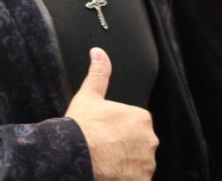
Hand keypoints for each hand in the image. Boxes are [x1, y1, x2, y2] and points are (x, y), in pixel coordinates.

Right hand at [66, 48, 157, 179]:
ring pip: (138, 163)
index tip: (104, 135)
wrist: (72, 157)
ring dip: (126, 165)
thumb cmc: (80, 129)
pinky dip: (127, 177)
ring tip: (106, 164)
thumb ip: (98, 74)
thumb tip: (99, 53)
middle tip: (104, 150)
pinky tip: (111, 175)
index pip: (134, 125)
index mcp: (141, 118)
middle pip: (138, 145)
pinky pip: (137, 178)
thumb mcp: (88, 96)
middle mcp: (149, 141)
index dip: (117, 130)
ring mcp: (146, 164)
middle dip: (124, 148)